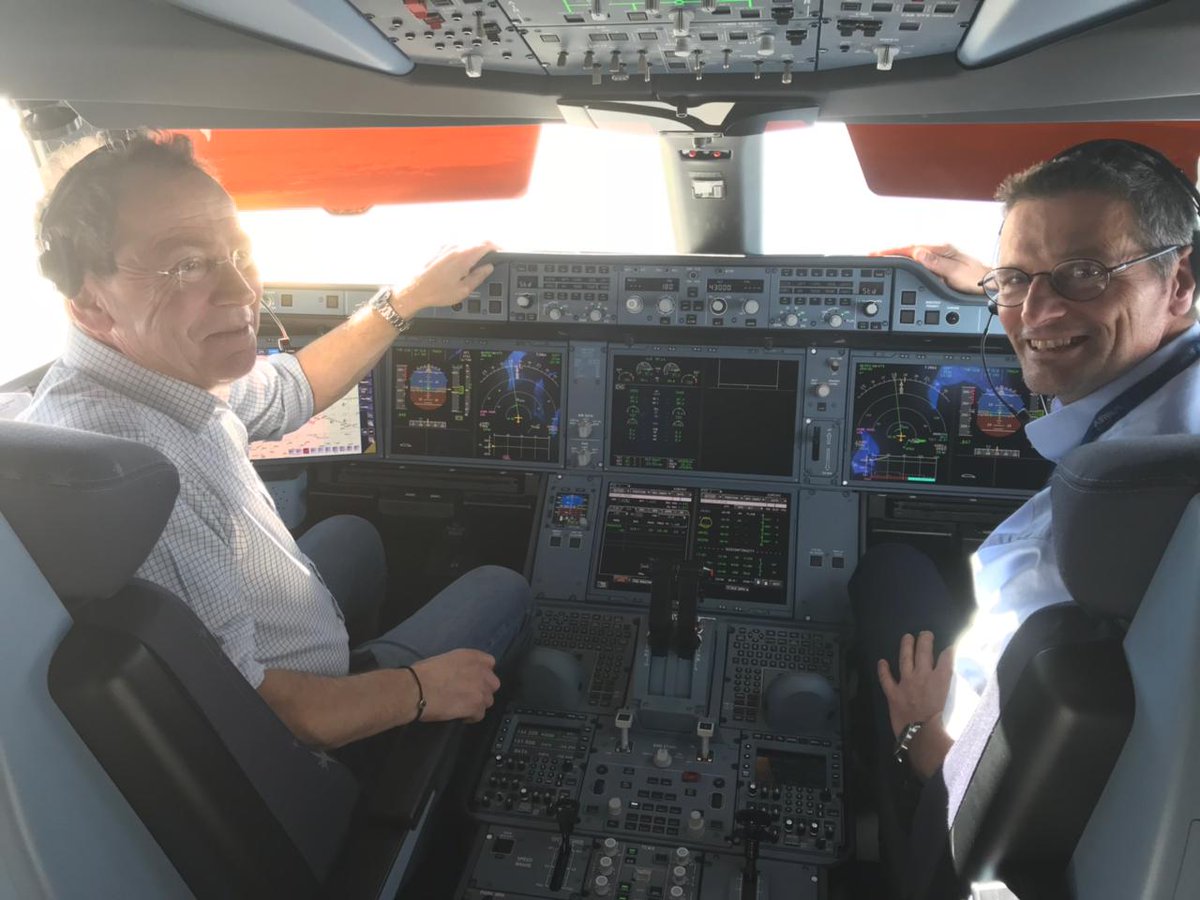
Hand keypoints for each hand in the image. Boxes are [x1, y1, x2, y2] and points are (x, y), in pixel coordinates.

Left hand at [391, 242, 497, 314]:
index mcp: (463, 256)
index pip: (486, 244)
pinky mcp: (439, 249)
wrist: (413, 291)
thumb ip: (478, 277)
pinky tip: (463, 263)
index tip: (502, 253)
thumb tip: (488, 268)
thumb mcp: (463, 290)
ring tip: (478, 263)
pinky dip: (465, 250)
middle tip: (493, 258)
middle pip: (477, 241)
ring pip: (467, 242)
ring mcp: (446, 247)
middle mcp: (455, 248)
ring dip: (476, 249)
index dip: (498, 248)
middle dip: (488, 248)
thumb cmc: (434, 292)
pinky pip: (457, 246)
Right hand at [411, 648, 500, 722]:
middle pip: (493, 684)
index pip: (490, 663)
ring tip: (463, 706)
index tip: (475, 679)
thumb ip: (459, 665)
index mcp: (471, 656)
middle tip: (469, 694)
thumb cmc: (422, 674)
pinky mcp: (476, 707)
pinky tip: (461, 715)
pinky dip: (471, 717)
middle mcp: (480, 671)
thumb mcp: (444, 660)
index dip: (483, 673)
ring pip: (488, 700)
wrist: (416, 689)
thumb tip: (458, 673)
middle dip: (483, 690)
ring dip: (477, 704)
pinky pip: (480, 715)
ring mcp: (480, 689)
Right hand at [872, 243, 988, 294]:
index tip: (877, 253)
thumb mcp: (957, 273)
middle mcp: (941, 252)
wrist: (993, 288)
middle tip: (873, 257)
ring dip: (898, 257)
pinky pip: (919, 263)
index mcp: (942, 250)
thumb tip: (919, 253)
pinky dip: (907, 264)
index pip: (911, 249)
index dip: (892, 251)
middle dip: (890, 253)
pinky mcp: (942, 267)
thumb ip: (937, 263)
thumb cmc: (979, 281)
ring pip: (913, 256)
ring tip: (882, 260)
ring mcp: (941, 259)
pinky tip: (902, 266)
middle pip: (909, 251)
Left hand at [878, 631, 953, 740]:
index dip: (949, 651)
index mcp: (941, 679)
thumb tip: (973, 691)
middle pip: (924, 652)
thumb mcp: (960, 705)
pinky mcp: (893, 693)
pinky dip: (883, 670)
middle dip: (925, 640)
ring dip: (906, 647)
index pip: (947, 658)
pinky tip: (881, 662)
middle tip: (925, 633)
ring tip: (907, 637)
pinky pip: (886, 679)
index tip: (950, 648)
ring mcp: (906, 683)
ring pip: (905, 659)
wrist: (923, 735)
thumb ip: (963, 693)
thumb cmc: (945, 724)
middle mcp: (923, 676)